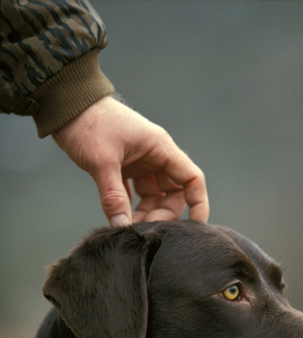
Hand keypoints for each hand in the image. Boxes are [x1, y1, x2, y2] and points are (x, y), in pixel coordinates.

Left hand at [52, 96, 208, 226]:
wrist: (64, 104)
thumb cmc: (88, 123)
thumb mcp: (102, 161)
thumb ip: (113, 196)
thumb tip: (123, 228)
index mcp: (160, 148)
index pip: (192, 179)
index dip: (198, 203)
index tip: (195, 226)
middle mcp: (155, 156)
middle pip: (173, 193)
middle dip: (163, 214)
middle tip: (144, 230)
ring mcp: (140, 163)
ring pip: (154, 197)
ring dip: (145, 214)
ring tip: (128, 227)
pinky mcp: (124, 168)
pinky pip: (135, 195)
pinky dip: (130, 208)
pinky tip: (120, 220)